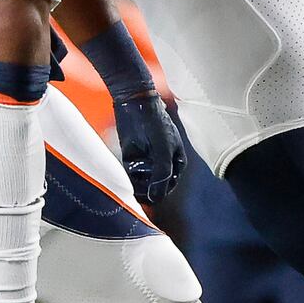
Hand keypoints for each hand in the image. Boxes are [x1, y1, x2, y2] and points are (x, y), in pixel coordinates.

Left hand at [112, 90, 185, 212]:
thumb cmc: (155, 124)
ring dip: (136, 184)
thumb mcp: (163, 149)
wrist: (134, 103)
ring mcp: (147, 162)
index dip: (159, 193)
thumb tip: (156, 198)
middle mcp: (162, 164)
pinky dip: (128, 177)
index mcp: (176, 162)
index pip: (168, 187)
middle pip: (154, 187)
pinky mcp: (133, 158)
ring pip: (142, 183)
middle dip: (146, 190)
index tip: (149, 196)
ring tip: (132, 178)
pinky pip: (130, 175)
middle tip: (138, 190)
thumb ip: (162, 173)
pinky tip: (127, 172)